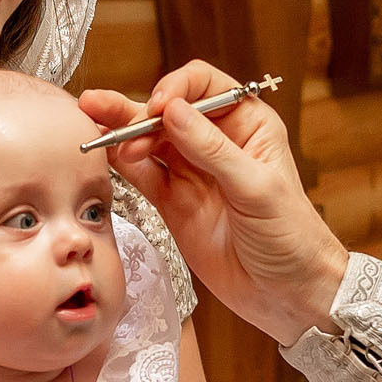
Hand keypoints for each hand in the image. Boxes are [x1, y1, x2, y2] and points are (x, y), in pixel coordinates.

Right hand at [80, 63, 349, 343]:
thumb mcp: (257, 189)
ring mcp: (191, 172)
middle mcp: (216, 142)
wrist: (288, 294)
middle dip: (133, 108)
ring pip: (147, 140)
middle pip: (167, 111)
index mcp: (247, 125)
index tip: (158, 108)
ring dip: (119, 132)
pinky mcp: (173, 202)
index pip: (204, 86)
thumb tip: (173, 112)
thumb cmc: (291, 238)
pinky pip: (142, 174)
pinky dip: (120, 164)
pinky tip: (102, 154)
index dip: (176, 89)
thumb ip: (212, 150)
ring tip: (90, 125)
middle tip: (99, 107)